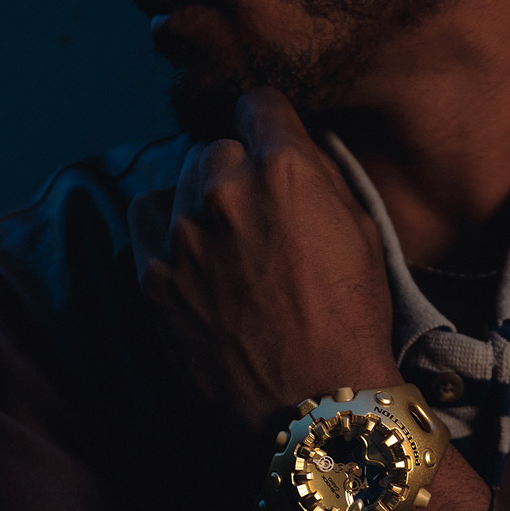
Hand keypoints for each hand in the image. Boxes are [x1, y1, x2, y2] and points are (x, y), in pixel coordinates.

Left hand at [129, 88, 401, 430]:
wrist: (313, 406)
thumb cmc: (351, 324)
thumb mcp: (362, 234)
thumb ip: (322, 179)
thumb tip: (295, 149)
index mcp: (285, 169)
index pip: (258, 104)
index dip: (267, 124)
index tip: (268, 142)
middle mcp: (225, 188)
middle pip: (216, 148)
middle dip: (235, 171)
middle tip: (256, 213)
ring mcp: (182, 233)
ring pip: (177, 181)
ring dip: (199, 199)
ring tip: (222, 238)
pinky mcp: (152, 276)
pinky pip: (147, 221)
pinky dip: (166, 228)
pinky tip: (191, 255)